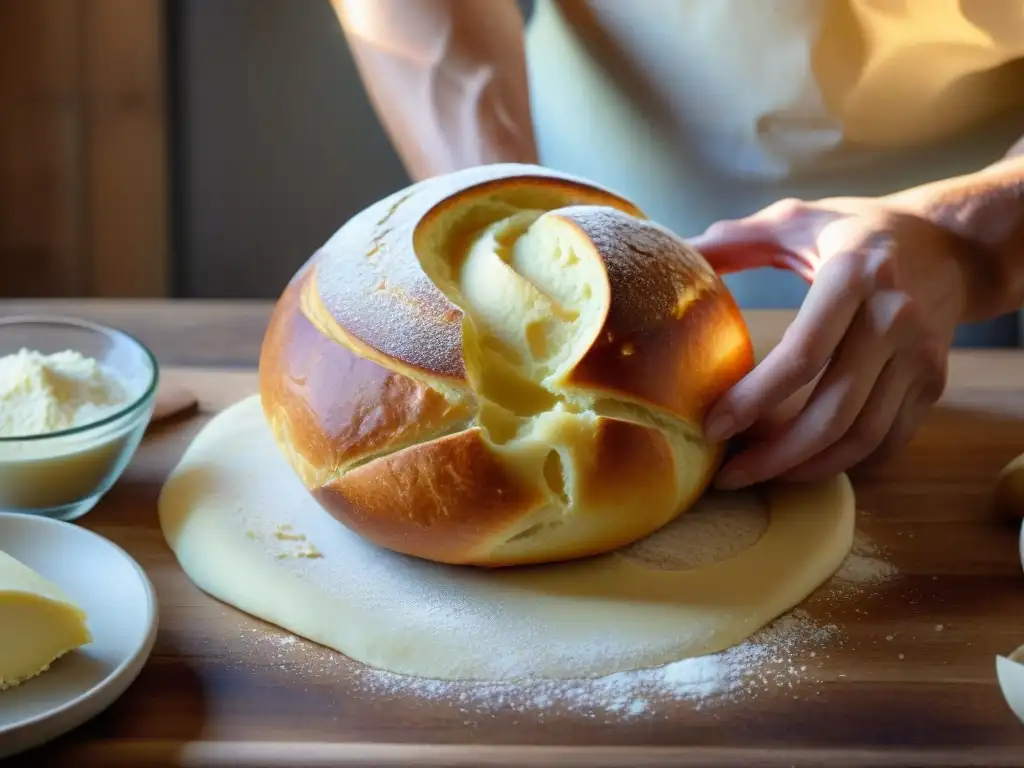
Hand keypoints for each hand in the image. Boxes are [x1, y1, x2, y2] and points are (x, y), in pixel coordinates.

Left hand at [690, 197, 968, 488]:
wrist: (954, 245)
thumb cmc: (860, 231)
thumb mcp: (798, 219)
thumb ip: (736, 238)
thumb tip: (677, 254)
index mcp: (854, 274)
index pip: (802, 354)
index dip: (754, 399)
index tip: (711, 427)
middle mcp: (894, 318)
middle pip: (833, 410)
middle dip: (775, 454)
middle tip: (728, 475)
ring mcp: (919, 356)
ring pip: (863, 436)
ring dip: (806, 467)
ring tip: (758, 476)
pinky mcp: (933, 382)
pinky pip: (888, 440)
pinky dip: (844, 462)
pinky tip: (803, 465)